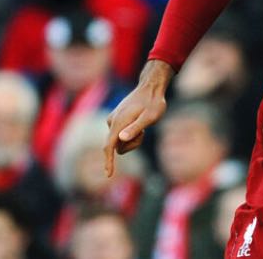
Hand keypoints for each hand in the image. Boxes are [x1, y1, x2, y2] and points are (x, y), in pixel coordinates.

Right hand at [104, 60, 172, 176]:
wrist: (151, 87)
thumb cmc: (153, 102)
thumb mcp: (150, 117)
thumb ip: (135, 128)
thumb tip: (120, 139)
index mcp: (118, 122)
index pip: (109, 146)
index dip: (109, 161)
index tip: (109, 174)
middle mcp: (111, 121)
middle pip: (117, 146)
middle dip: (131, 144)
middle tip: (144, 132)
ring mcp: (112, 120)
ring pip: (119, 141)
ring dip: (132, 139)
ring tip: (143, 126)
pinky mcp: (116, 119)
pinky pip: (121, 135)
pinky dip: (130, 133)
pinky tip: (139, 122)